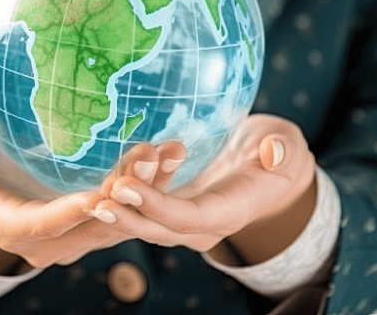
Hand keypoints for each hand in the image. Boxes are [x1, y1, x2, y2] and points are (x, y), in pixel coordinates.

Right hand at [0, 117, 182, 270]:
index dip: (70, 212)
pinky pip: (124, 208)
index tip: (99, 193)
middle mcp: (50, 240)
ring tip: (171, 151)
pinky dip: (147, 184)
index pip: (43, 225)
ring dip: (147, 187)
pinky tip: (168, 154)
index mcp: (12, 229)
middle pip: (91, 223)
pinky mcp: (92, 219)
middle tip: (152, 156)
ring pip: (116, 218)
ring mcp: (75, 232)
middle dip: (125, 193)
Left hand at [89, 114, 316, 258]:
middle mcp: (205, 225)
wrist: (269, 170)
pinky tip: (98, 188)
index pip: (191, 217)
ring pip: (148, 222)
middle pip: (161, 228)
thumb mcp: (288, 147)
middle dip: (128, 217)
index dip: (158, 206)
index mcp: (231, 211)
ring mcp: (187, 219)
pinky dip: (123, 201)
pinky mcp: (175, 208)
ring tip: (88, 197)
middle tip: (97, 200)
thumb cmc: (278, 154)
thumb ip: (284, 151)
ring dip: (119, 212)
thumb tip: (274, 151)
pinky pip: (146, 209)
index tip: (127, 188)